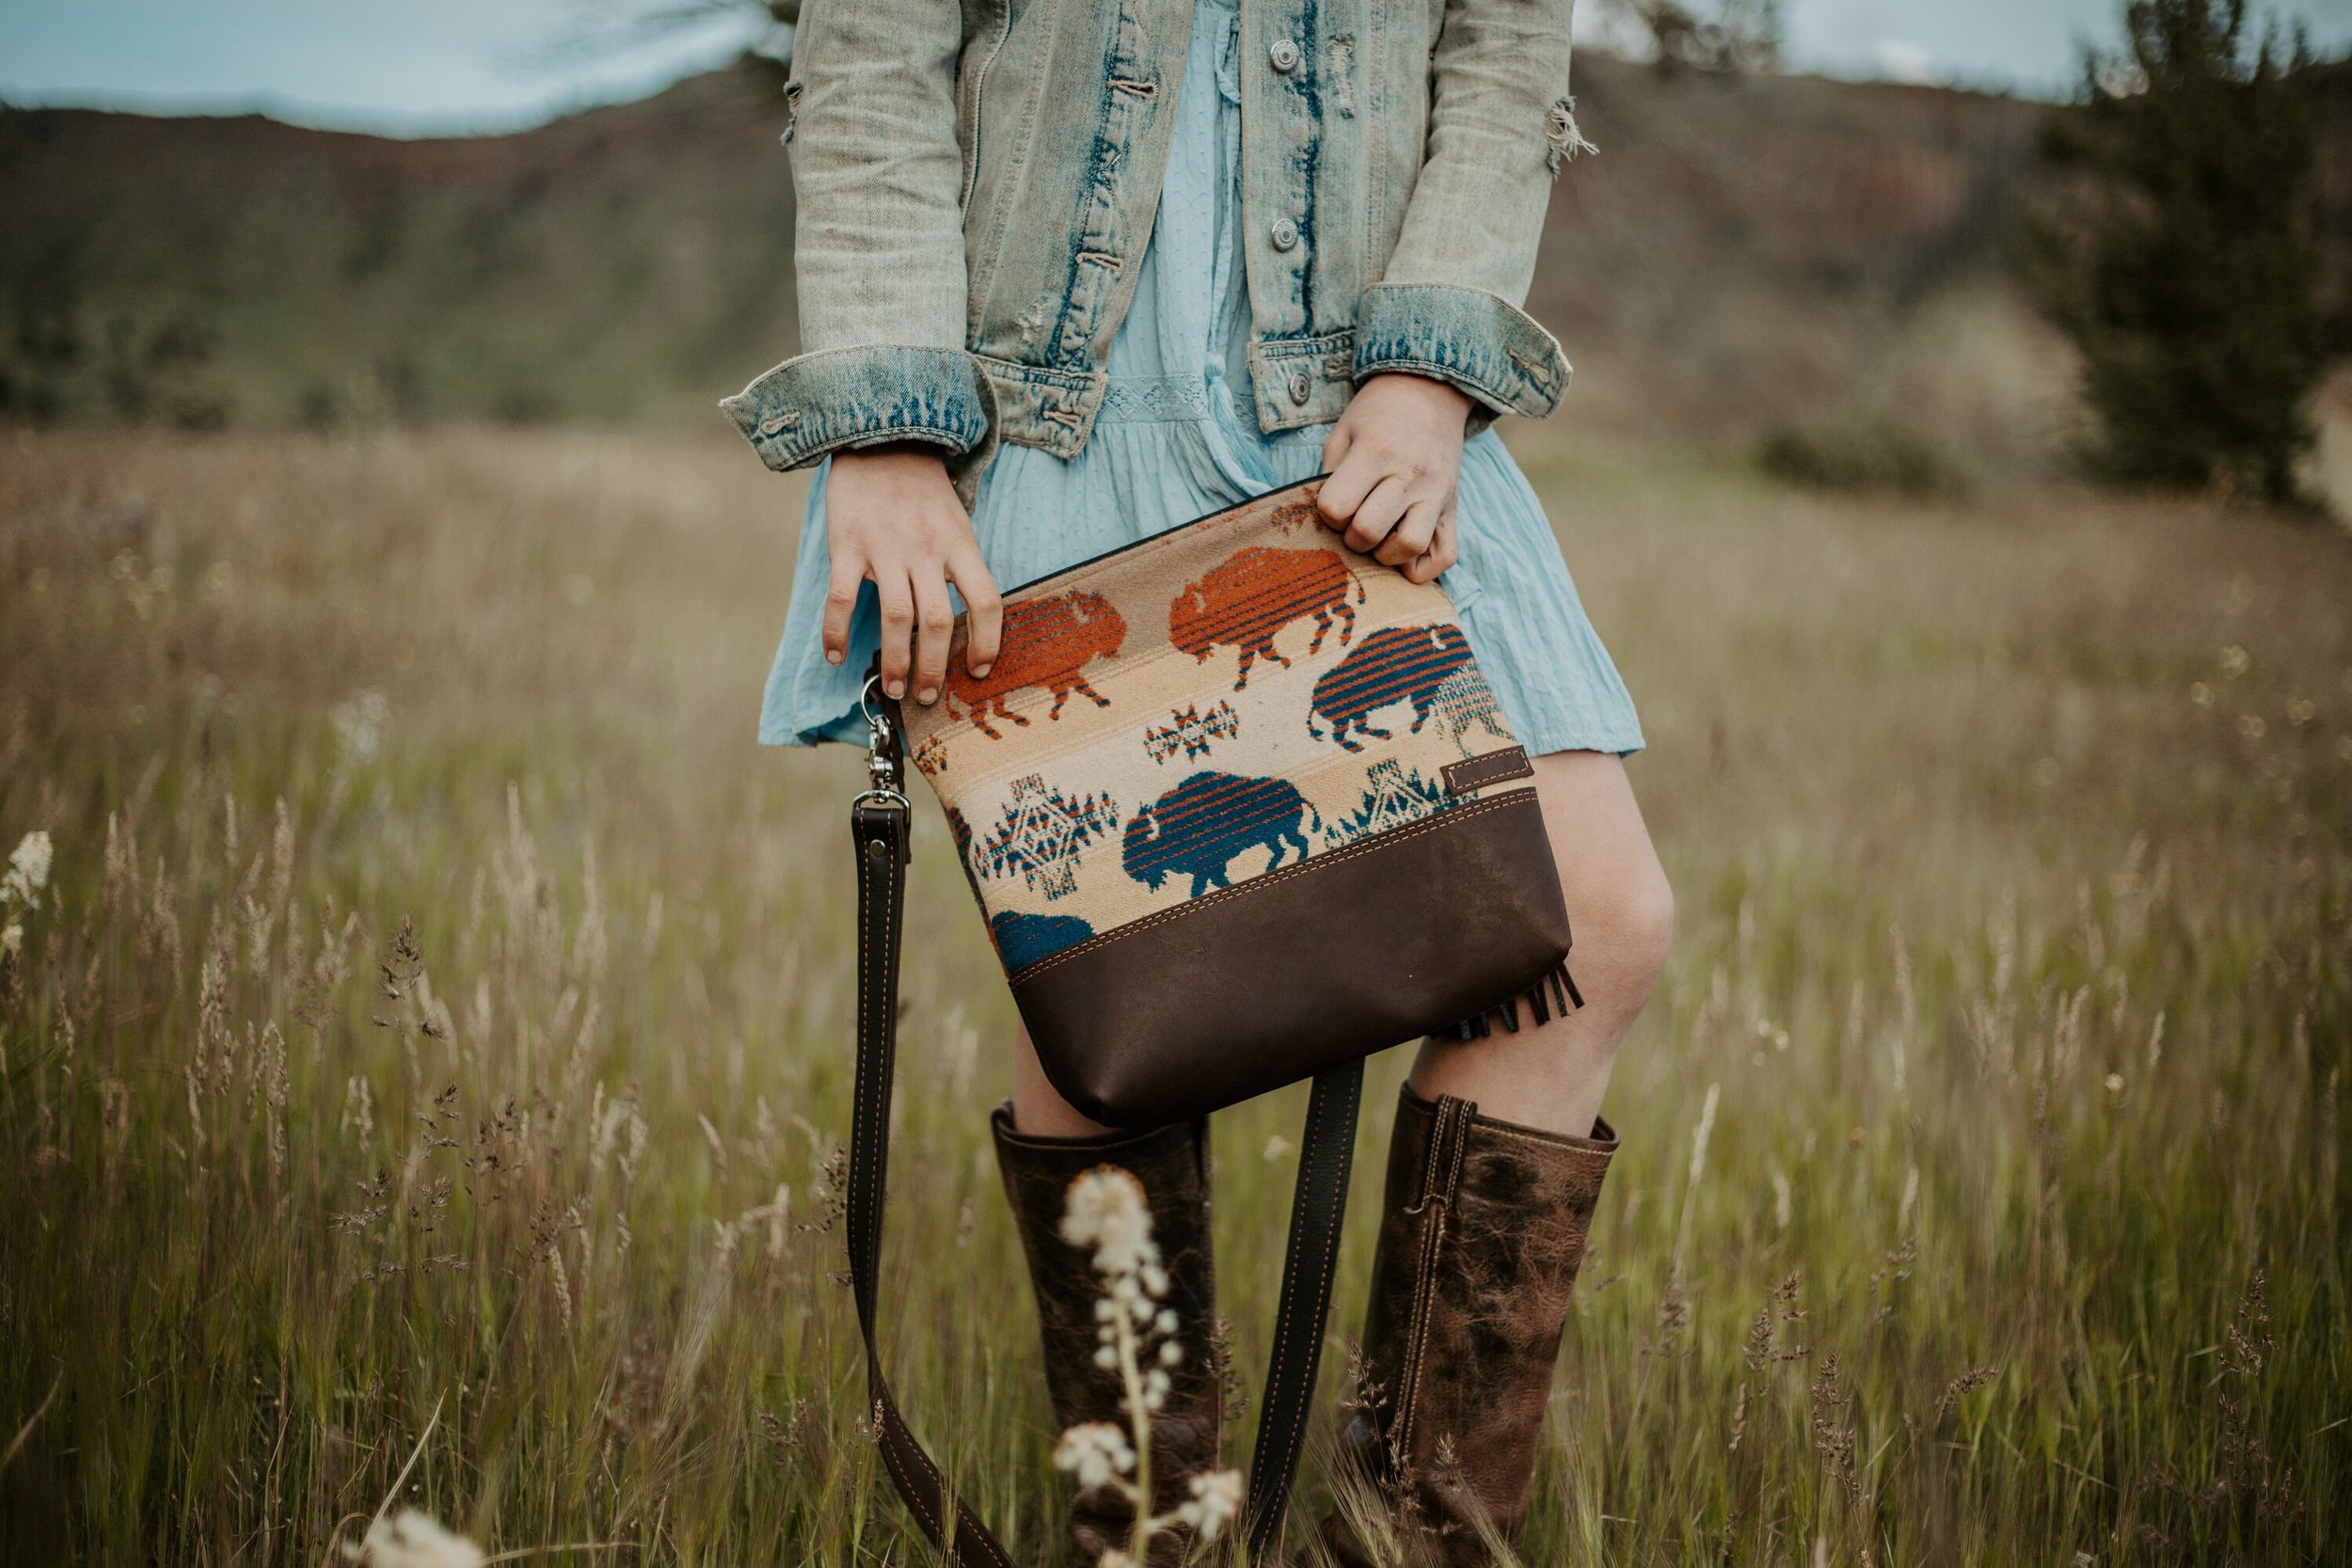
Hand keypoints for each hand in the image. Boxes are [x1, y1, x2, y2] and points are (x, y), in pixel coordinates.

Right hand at [821, 443, 1001, 704]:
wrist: (880, 437)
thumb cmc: (921, 490)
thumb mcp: (957, 521)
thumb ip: (959, 566)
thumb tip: (966, 623)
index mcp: (960, 545)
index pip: (986, 602)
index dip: (987, 642)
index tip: (976, 670)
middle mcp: (926, 550)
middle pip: (939, 621)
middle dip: (932, 668)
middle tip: (925, 697)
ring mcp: (886, 548)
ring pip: (897, 618)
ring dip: (895, 660)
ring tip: (892, 688)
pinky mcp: (847, 545)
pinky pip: (842, 599)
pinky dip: (836, 633)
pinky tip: (835, 657)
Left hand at [1316, 372, 1472, 584]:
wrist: (1430, 391)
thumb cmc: (1377, 415)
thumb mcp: (1343, 432)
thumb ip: (1330, 476)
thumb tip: (1326, 522)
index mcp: (1376, 452)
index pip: (1336, 507)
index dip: (1328, 513)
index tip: (1335, 502)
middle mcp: (1409, 475)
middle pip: (1368, 532)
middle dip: (1351, 537)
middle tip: (1354, 523)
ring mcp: (1436, 494)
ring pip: (1408, 547)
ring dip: (1384, 553)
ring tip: (1379, 537)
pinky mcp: (1453, 509)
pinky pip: (1443, 557)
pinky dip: (1421, 566)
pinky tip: (1403, 549)